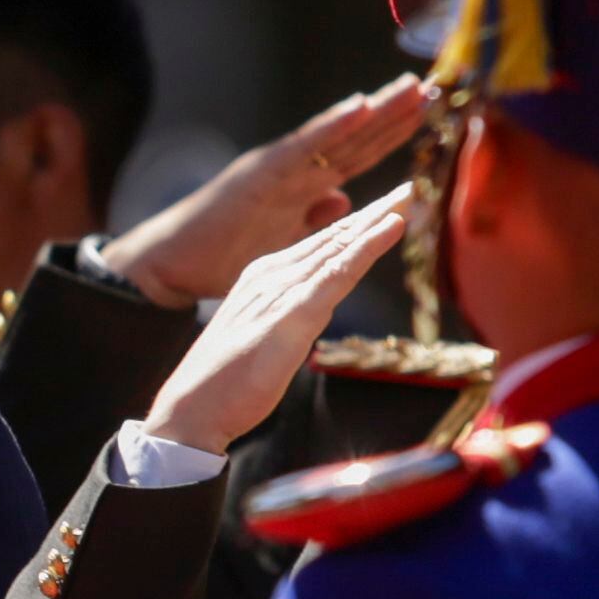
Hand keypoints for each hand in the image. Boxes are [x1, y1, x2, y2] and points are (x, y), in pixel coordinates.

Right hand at [100, 74, 427, 307]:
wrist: (171, 263)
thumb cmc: (220, 256)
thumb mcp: (281, 241)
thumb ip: (311, 220)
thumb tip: (344, 200)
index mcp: (300, 185)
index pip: (356, 155)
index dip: (391, 136)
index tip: (428, 116)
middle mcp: (292, 169)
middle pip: (354, 139)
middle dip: (394, 115)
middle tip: (434, 88)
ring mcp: (277, 168)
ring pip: (336, 136)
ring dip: (375, 111)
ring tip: (410, 89)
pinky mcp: (259, 173)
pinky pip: (303, 147)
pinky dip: (332, 126)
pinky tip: (361, 106)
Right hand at [143, 184, 413, 455]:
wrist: (192, 406)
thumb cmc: (224, 381)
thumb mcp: (261, 338)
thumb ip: (286, 317)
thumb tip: (311, 312)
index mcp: (262, 278)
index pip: (317, 247)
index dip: (353, 228)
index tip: (384, 212)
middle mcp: (272, 275)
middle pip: (331, 239)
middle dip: (370, 215)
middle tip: (406, 192)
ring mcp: (283, 291)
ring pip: (338, 247)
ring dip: (375, 221)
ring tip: (406, 199)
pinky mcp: (295, 312)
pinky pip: (340, 272)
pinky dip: (369, 246)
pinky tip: (392, 228)